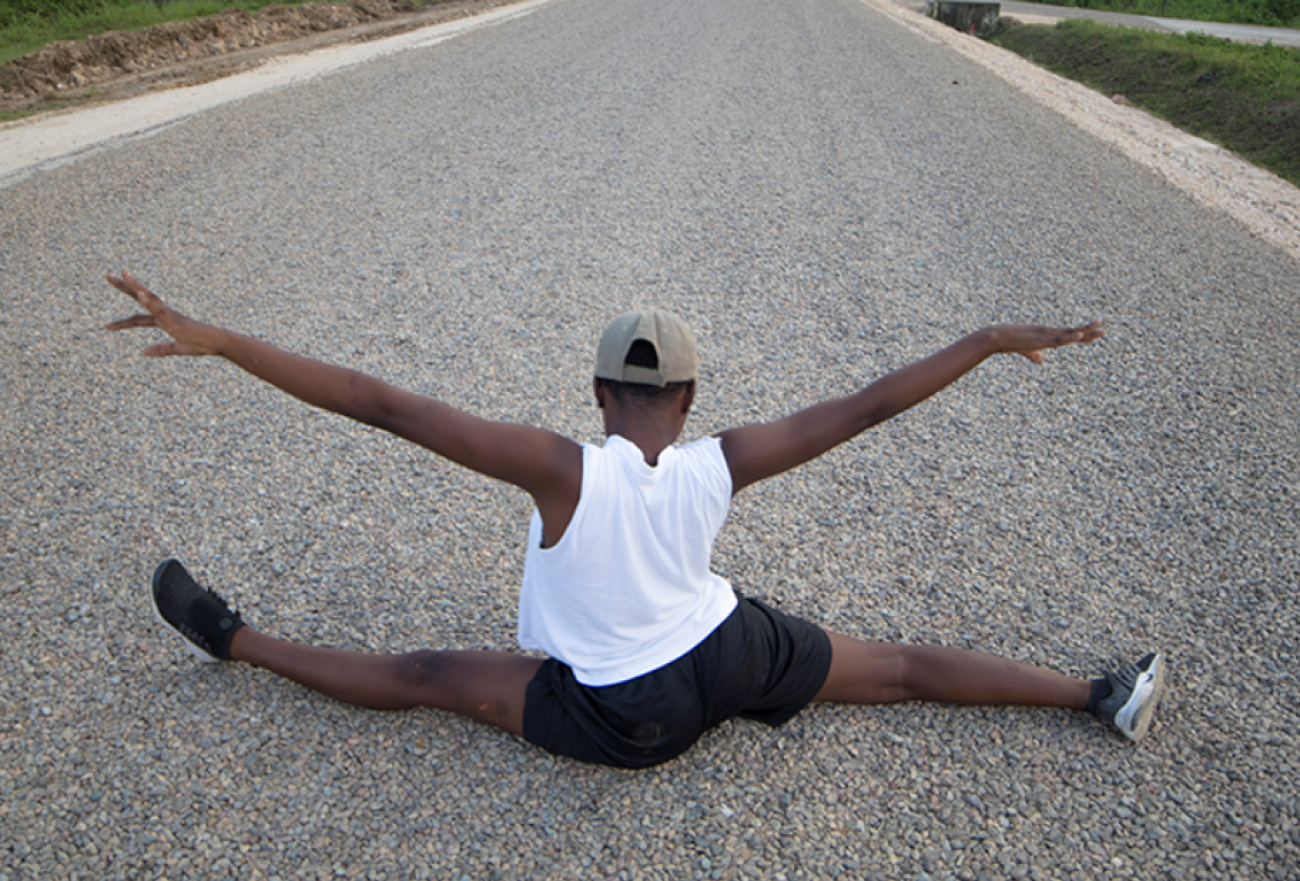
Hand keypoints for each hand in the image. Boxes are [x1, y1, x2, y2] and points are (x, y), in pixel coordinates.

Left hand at [105, 270, 222, 356]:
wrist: (218, 342)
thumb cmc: (202, 344)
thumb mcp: (177, 349)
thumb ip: (161, 349)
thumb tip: (143, 351)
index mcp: (164, 320)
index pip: (138, 319)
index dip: (122, 323)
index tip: (106, 326)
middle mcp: (165, 313)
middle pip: (141, 297)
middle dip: (124, 286)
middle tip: (108, 276)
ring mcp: (169, 314)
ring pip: (149, 297)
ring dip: (135, 286)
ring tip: (122, 274)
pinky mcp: (175, 319)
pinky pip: (160, 308)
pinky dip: (149, 301)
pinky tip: (140, 294)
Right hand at [992, 320, 1103, 364]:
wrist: (996, 337)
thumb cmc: (1008, 342)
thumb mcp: (1024, 350)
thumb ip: (1033, 354)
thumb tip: (1041, 361)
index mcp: (1045, 335)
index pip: (1067, 334)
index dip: (1081, 333)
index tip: (1093, 331)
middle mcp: (1048, 332)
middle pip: (1072, 332)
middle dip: (1088, 331)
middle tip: (1103, 328)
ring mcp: (1045, 335)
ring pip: (1069, 334)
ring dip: (1085, 332)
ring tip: (1100, 329)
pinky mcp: (1040, 339)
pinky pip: (1058, 338)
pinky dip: (1070, 337)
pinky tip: (1080, 335)